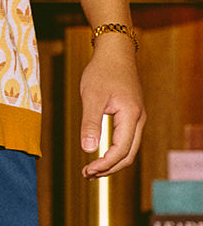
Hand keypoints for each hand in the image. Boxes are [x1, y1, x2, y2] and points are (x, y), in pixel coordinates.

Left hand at [79, 34, 145, 178]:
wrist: (115, 51)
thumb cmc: (102, 71)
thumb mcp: (91, 96)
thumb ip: (90, 123)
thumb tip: (88, 150)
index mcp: (131, 117)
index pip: (121, 152)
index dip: (104, 165)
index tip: (87, 170)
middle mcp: (138, 120)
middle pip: (128, 155)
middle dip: (109, 168)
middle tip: (87, 174)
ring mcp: (137, 117)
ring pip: (128, 148)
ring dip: (111, 161)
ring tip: (91, 168)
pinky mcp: (131, 114)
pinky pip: (126, 138)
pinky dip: (114, 149)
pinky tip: (99, 150)